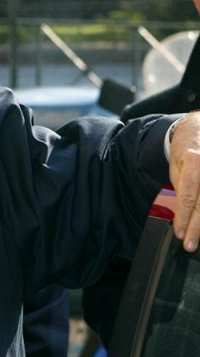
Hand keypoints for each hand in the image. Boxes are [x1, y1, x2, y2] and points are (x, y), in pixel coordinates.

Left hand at [169, 112, 199, 250]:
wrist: (199, 128)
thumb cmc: (187, 147)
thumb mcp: (176, 164)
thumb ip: (181, 186)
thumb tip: (181, 212)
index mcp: (194, 162)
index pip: (188, 197)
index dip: (184, 218)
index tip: (180, 234)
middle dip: (198, 227)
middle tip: (190, 244)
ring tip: (199, 237)